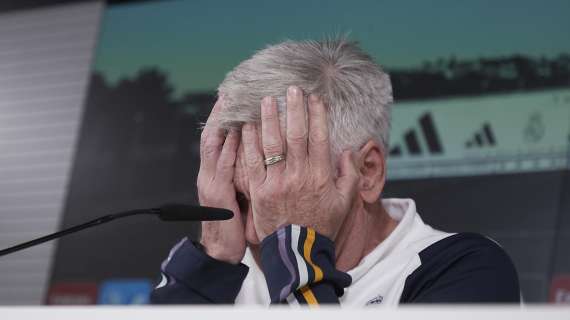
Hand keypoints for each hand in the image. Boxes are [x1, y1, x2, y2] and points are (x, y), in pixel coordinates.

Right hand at [197, 98, 244, 263]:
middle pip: (214, 134)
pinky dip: (226, 147)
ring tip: (229, 99)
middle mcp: (210, 172)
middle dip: (221, 111)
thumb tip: (258, 154)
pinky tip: (233, 131)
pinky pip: (221, 166)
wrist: (220, 251)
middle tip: (230, 88)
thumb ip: (244, 175)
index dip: (226, 116)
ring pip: (214, 144)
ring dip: (221, 122)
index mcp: (218, 172)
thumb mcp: (238, 196)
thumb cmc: (234, 226)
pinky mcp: (216, 193)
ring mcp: (211, 181)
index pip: (222, 137)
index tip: (235, 96)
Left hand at [241, 87, 358, 240]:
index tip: (315, 98)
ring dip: (269, 119)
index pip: (319, 138)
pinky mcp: (258, 191)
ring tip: (267, 99)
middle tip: (292, 88)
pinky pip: (252, 162)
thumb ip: (349, 175)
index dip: (317, 115)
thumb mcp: (344, 202)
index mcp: (320, 176)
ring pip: (272, 145)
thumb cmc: (322, 225)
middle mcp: (298, 176)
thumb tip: (349, 151)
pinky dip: (249, 143)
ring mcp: (276, 183)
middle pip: (296, 135)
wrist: (297, 252)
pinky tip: (247, 125)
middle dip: (294, 109)